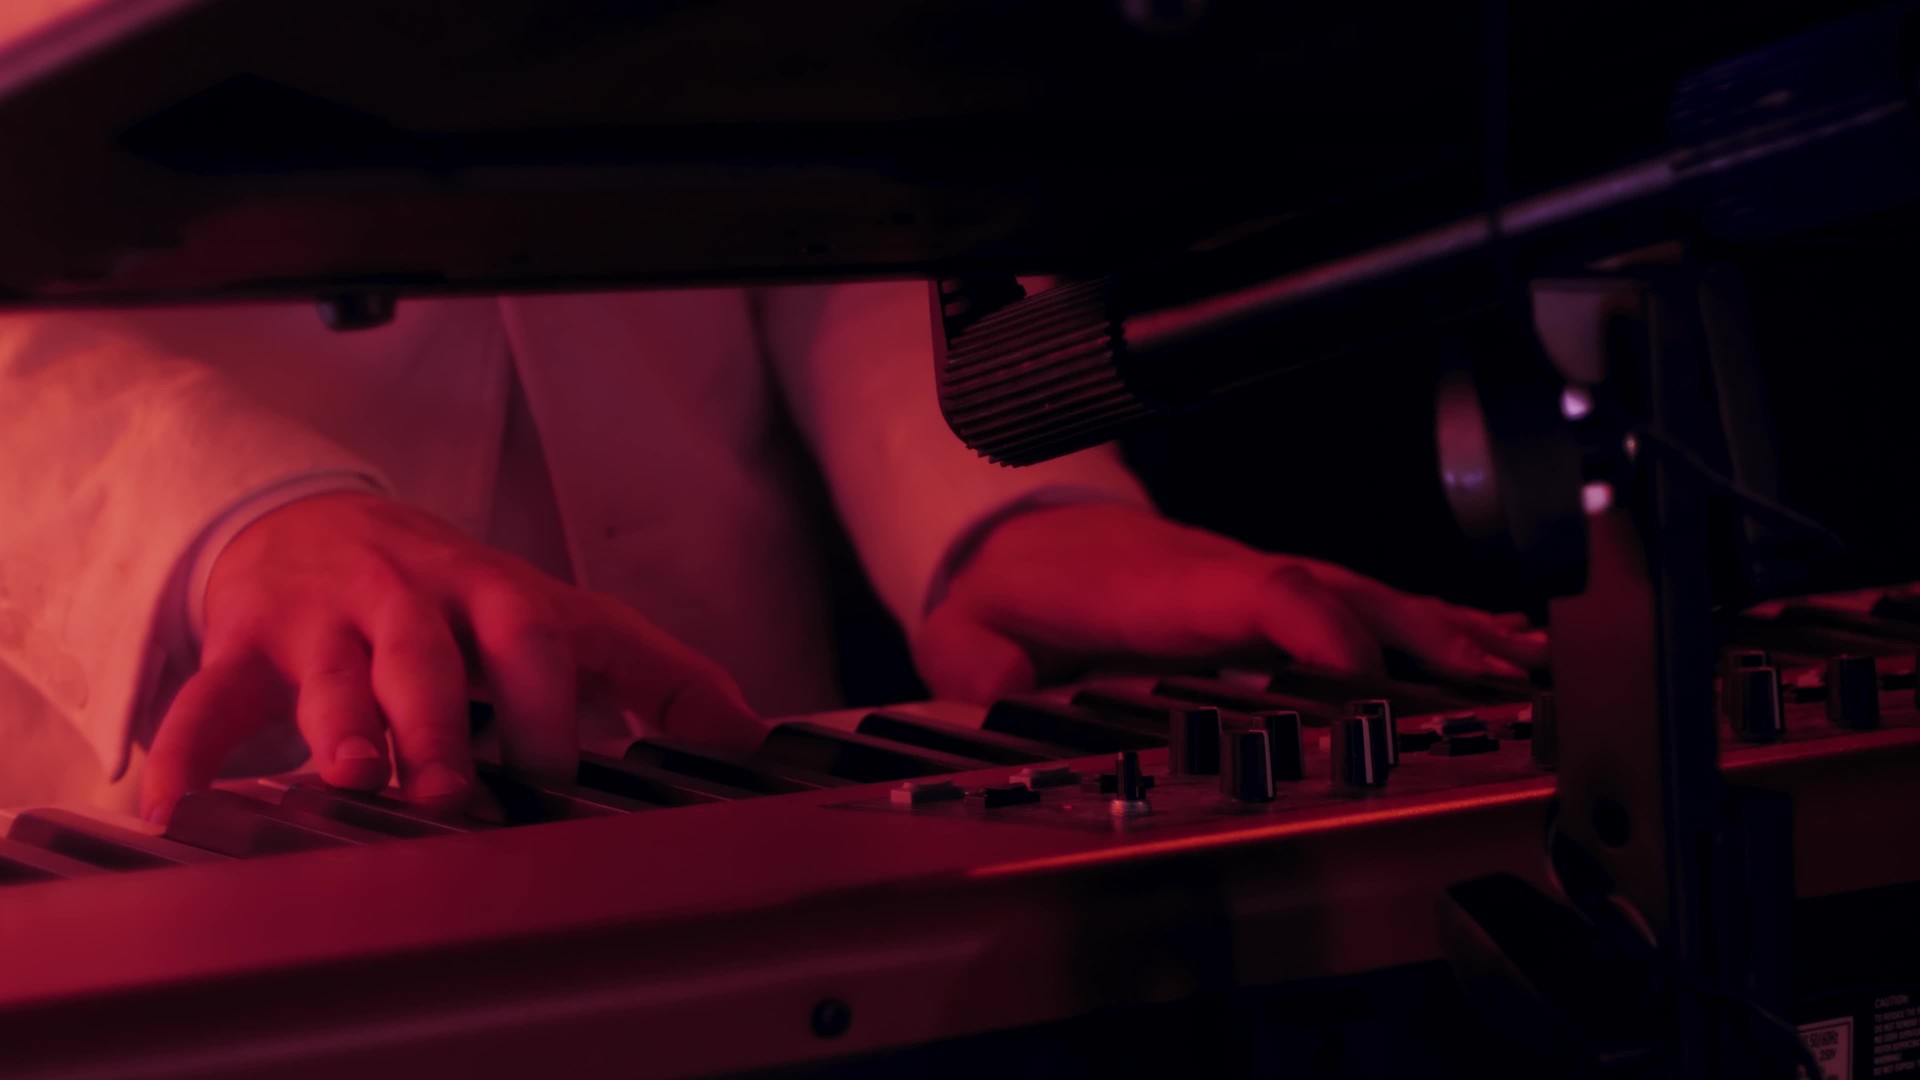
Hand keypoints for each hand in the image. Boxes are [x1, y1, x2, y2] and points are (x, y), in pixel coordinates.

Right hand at [141, 492, 759, 821]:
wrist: (311, 519)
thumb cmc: (453, 591)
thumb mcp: (552, 613)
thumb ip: (650, 669)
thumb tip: (748, 731)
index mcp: (495, 592)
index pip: (536, 633)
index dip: (550, 701)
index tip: (559, 774)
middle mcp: (412, 598)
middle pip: (431, 653)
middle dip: (445, 721)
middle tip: (458, 792)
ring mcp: (326, 618)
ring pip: (332, 674)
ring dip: (341, 726)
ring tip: (352, 778)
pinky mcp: (246, 641)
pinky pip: (211, 694)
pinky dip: (188, 750)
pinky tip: (176, 805)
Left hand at [914, 504, 1547, 701]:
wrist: (1009, 539)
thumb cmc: (1008, 589)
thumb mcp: (970, 634)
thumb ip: (986, 673)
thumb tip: (1006, 705)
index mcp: (1160, 585)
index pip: (1257, 590)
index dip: (1318, 628)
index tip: (1362, 678)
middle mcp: (1220, 575)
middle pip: (1336, 590)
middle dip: (1418, 633)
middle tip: (1494, 677)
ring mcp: (1249, 579)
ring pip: (1360, 594)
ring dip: (1441, 630)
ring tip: (1520, 662)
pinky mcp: (1263, 594)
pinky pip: (1355, 602)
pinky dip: (1424, 622)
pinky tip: (1486, 640)